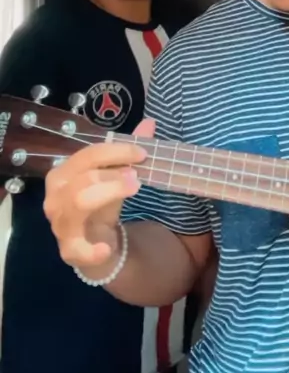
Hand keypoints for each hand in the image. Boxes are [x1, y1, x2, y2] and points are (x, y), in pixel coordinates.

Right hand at [44, 119, 154, 269]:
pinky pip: (76, 248)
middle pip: (83, 178)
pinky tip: (105, 249)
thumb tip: (150, 123)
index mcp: (64, 173)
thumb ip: (129, 152)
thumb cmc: (101, 202)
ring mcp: (59, 223)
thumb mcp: (116, 175)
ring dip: (108, 193)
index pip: (87, 155)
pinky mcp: (67, 249)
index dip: (116, 151)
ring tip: (133, 189)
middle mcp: (55, 196)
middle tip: (138, 175)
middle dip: (113, 174)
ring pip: (78, 202)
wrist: (95, 242)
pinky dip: (91, 249)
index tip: (142, 153)